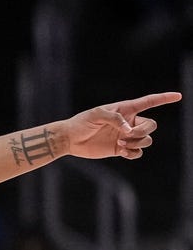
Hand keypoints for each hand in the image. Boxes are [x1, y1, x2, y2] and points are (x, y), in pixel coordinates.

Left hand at [65, 91, 180, 159]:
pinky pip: (137, 152)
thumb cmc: (81, 123)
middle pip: (151, 125)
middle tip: (126, 135)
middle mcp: (128, 122)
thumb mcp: (96, 114)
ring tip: (120, 143)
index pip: (148, 102)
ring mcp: (125, 136)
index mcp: (125, 109)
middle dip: (143, 131)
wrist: (70, 139)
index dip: (164, 98)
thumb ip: (115, 119)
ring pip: (147, 140)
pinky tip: (123, 152)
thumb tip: (128, 131)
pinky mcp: (120, 149)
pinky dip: (134, 153)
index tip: (178, 96)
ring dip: (137, 142)